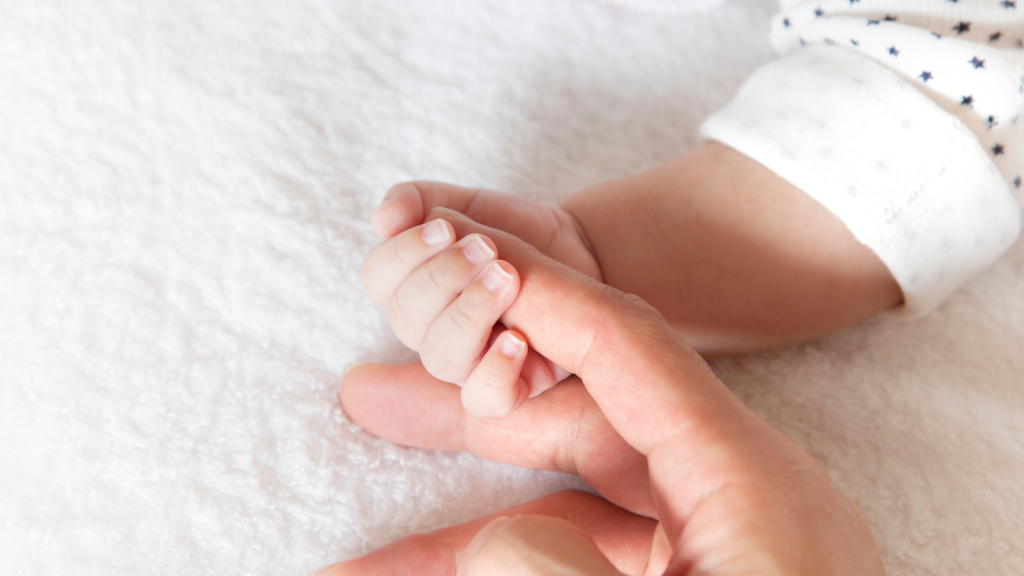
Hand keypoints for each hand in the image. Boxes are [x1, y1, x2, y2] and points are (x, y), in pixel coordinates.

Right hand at [325, 209, 884, 574]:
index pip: (625, 348)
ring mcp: (708, 554)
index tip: (461, 264)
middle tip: (368, 399)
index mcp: (747, 480)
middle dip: (466, 417)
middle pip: (577, 421)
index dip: (538, 297)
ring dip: (462, 529)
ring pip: (565, 509)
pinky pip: (584, 560)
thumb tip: (492, 542)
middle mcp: (729, 499)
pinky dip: (508, 570)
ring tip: (355, 560)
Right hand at [361, 182, 597, 415]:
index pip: (376, 279)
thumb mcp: (468, 204)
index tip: (443, 227)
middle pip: (406, 318)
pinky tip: (517, 339)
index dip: (402, 254)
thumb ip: (419, 200)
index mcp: (410, 287)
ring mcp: (467, 363)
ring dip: (470, 314)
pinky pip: (486, 399)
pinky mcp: (511, 384)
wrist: (577, 253)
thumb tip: (382, 220)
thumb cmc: (514, 232)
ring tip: (508, 277)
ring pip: (441, 359)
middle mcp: (430, 331)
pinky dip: (496, 372)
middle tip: (486, 247)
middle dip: (443, 277)